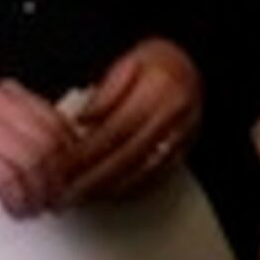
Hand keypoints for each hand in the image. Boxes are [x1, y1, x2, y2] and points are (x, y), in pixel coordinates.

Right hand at [0, 79, 76, 216]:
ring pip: (31, 162)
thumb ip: (20, 130)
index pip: (58, 123)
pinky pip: (6, 178)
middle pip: (49, 144)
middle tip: (57, 201)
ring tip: (35, 208)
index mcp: (9, 93)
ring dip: (38, 193)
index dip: (71, 157)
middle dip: (58, 179)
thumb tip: (62, 160)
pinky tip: (16, 209)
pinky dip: (16, 199)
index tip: (74, 180)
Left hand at [61, 37, 203, 202]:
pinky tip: (109, 193)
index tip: (64, 164)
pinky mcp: (186, 149)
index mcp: (158, 89)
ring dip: (109, 188)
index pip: (116, 128)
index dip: (88, 151)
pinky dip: (130, 188)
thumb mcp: (128, 62)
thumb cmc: (159, 62)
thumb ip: (105, 93)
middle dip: (94, 178)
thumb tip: (83, 119)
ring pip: (142, 171)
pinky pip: (157, 177)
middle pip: (128, 155)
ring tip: (82, 197)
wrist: (196, 65)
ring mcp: (183, 135)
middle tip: (67, 191)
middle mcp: (173, 114)